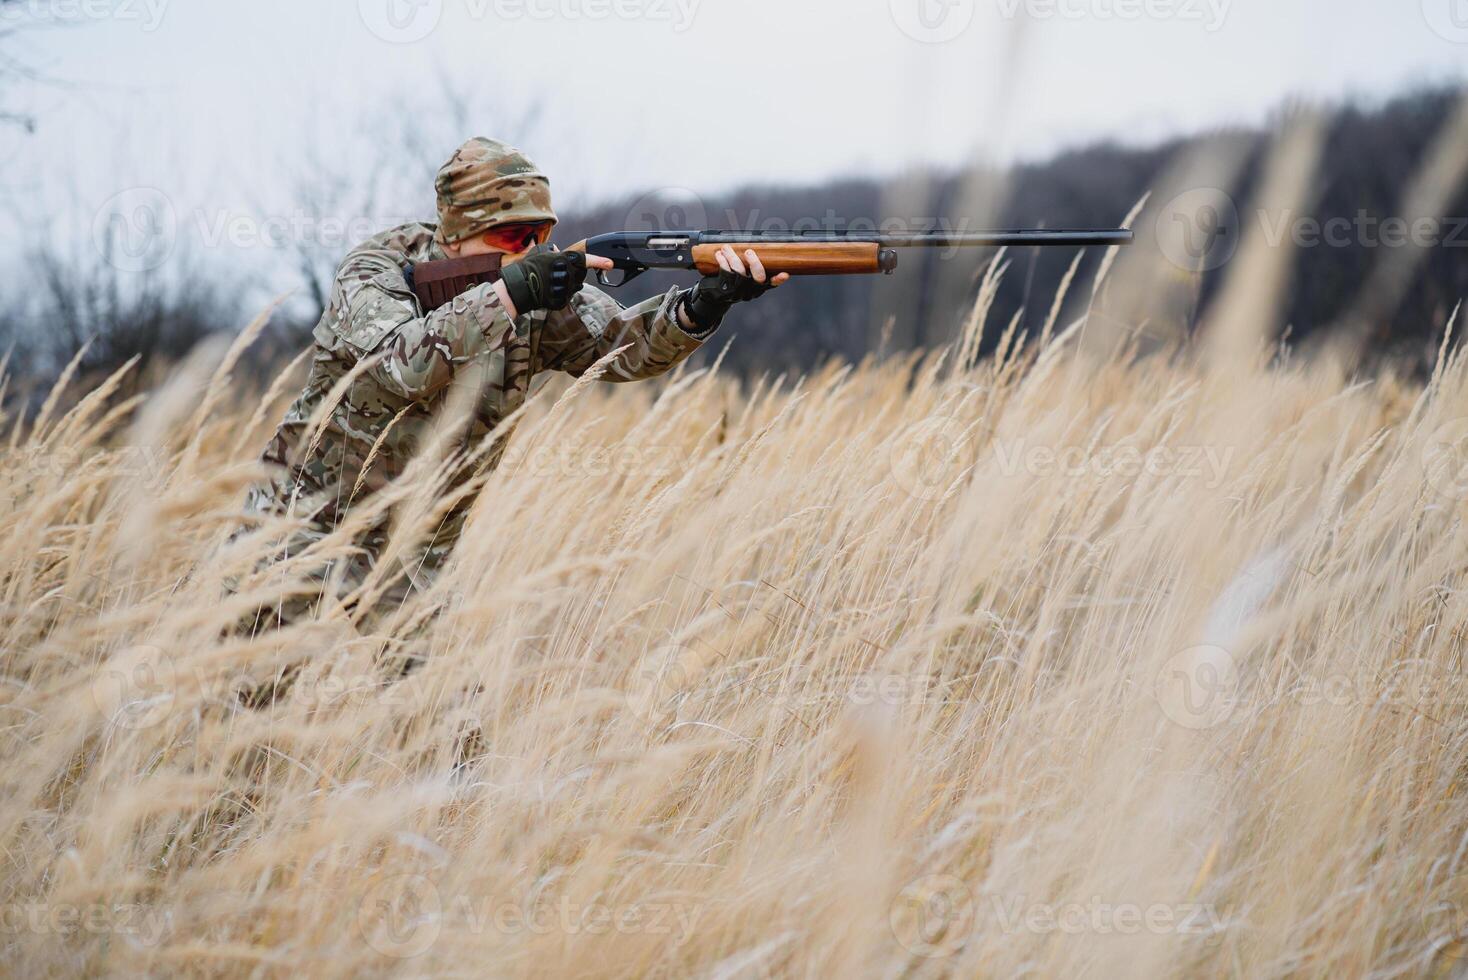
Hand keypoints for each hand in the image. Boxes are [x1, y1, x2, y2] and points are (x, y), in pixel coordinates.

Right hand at [498, 245, 612, 315]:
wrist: (519, 286)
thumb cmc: (529, 267)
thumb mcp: (540, 252)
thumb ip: (552, 250)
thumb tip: (557, 248)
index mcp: (563, 258)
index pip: (585, 259)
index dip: (599, 261)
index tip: (610, 264)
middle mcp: (567, 273)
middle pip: (580, 276)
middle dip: (573, 274)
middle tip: (558, 274)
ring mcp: (565, 288)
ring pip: (575, 287)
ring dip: (567, 285)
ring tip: (552, 283)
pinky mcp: (561, 301)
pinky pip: (567, 298)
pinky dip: (560, 295)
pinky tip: (550, 291)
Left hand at [683, 245, 790, 332]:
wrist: (715, 295)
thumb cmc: (734, 281)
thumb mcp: (745, 276)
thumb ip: (752, 266)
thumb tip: (760, 245)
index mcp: (759, 287)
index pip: (771, 284)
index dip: (778, 280)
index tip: (785, 274)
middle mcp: (750, 290)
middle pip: (758, 278)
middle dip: (755, 263)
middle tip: (749, 251)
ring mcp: (738, 291)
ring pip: (739, 273)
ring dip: (733, 257)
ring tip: (727, 247)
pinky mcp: (725, 289)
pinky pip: (725, 273)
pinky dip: (722, 262)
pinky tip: (719, 254)